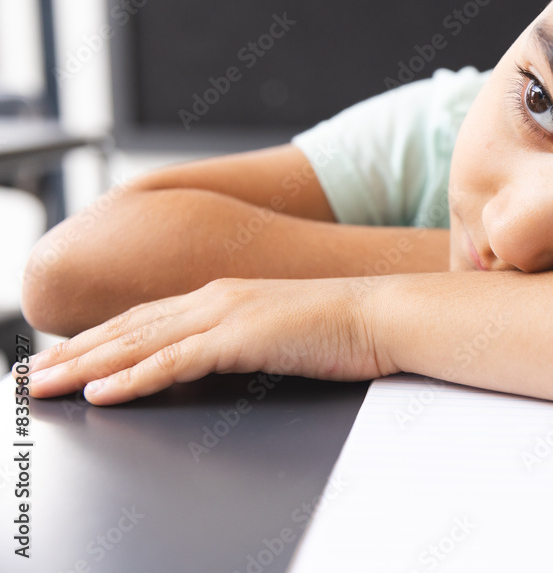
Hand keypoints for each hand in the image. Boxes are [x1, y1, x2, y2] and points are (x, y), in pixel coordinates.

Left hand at [25, 277, 389, 404]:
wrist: (384, 313)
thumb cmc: (343, 327)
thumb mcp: (280, 331)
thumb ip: (242, 339)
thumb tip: (212, 362)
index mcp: (226, 294)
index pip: (147, 318)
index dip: (102, 336)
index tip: (68, 354)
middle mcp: (217, 296)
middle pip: (129, 327)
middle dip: (76, 350)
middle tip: (35, 372)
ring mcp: (228, 314)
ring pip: (139, 342)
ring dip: (86, 365)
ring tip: (46, 384)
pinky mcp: (242, 337)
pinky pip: (173, 362)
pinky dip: (132, 378)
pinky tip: (101, 391)